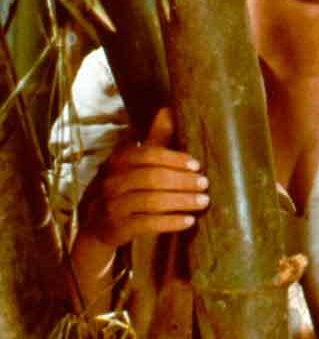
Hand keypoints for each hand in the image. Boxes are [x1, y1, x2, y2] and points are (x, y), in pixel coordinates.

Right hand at [71, 108, 207, 309]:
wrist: (94, 226)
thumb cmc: (124, 187)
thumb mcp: (136, 162)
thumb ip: (154, 139)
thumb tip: (169, 109)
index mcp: (118, 160)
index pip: (147, 154)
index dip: (174, 159)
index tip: (197, 165)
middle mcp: (111, 181)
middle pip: (151, 178)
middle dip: (182, 181)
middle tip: (205, 184)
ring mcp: (111, 206)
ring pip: (150, 201)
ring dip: (181, 201)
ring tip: (203, 202)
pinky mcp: (115, 228)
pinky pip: (146, 224)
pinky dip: (170, 222)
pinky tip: (189, 221)